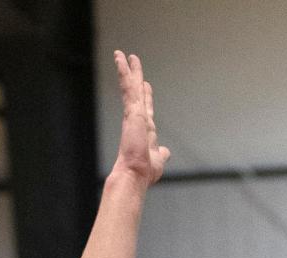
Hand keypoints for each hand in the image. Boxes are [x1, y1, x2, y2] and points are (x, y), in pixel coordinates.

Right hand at [112, 50, 170, 185]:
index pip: (146, 107)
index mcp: (145, 130)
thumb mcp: (158, 160)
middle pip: (137, 92)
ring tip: (122, 54)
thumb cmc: (145, 171)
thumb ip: (161, 153)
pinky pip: (128, 87)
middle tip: (132, 60)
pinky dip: (124, 73)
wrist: (135, 174)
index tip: (146, 84)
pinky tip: (120, 60)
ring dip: (127, 70)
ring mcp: (134, 114)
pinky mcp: (132, 111)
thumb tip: (166, 151)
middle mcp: (139, 119)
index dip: (146, 96)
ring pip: (130, 87)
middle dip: (135, 76)